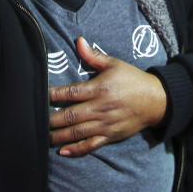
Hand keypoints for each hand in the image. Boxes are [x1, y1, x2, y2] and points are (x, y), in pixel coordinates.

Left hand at [48, 37, 165, 156]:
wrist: (156, 100)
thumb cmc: (133, 79)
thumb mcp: (114, 64)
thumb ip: (93, 55)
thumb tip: (79, 40)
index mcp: (99, 88)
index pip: (70, 92)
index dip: (53, 95)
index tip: (40, 96)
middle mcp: (100, 108)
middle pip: (70, 115)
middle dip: (51, 119)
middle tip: (35, 120)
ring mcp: (105, 124)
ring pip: (77, 132)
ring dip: (58, 136)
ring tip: (43, 137)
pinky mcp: (110, 136)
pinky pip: (91, 145)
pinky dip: (76, 150)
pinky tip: (63, 151)